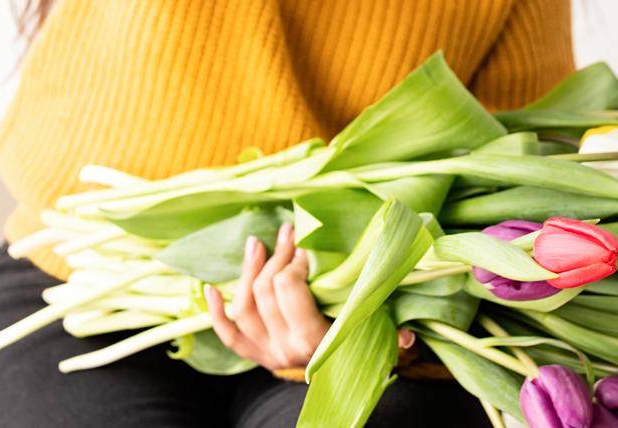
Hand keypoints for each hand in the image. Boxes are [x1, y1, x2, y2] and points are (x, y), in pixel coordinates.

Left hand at [203, 220, 415, 372]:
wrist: (346, 382)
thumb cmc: (368, 348)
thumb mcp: (383, 339)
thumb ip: (395, 335)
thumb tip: (408, 335)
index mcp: (313, 341)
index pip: (288, 288)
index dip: (294, 261)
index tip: (307, 248)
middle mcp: (285, 349)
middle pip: (265, 290)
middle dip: (276, 256)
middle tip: (288, 234)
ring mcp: (266, 353)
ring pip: (244, 307)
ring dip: (247, 271)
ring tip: (257, 244)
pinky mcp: (256, 354)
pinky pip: (228, 334)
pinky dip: (214, 312)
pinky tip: (209, 288)